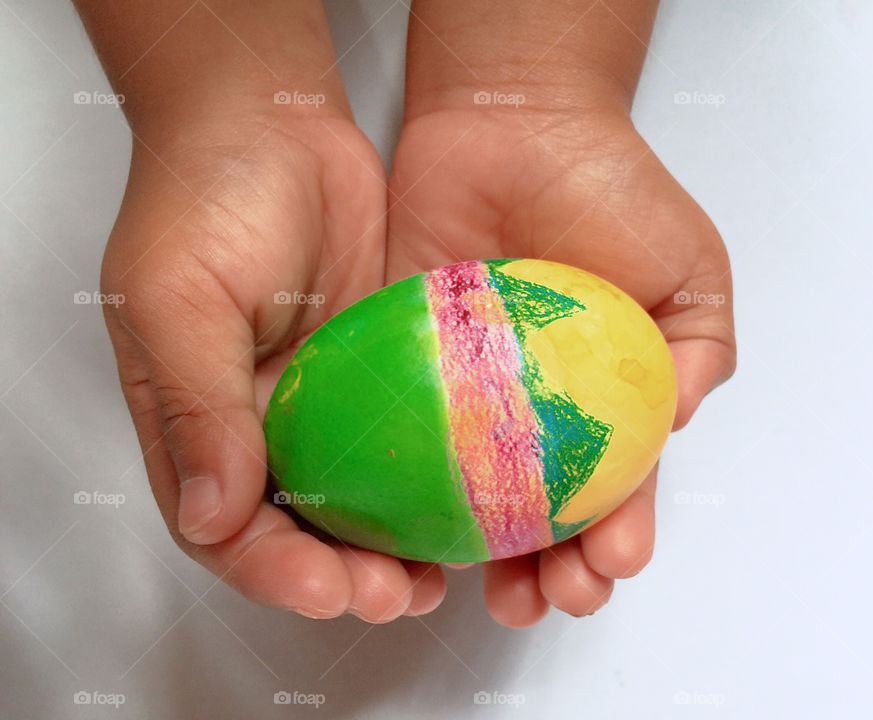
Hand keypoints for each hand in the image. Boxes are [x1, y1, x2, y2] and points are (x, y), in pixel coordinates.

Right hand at [101, 107, 446, 621]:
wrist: (275, 121)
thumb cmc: (205, 197)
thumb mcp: (178, 300)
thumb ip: (195, 405)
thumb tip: (212, 514)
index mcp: (196, 420)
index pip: (225, 526)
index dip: (271, 569)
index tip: (324, 585)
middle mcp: (261, 423)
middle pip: (298, 529)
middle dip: (342, 575)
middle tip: (395, 594)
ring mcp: (326, 400)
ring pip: (359, 499)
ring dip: (393, 546)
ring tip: (437, 576)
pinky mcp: (381, 370)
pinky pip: (407, 439)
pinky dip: (430, 482)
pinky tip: (466, 505)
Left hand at [387, 105, 735, 625]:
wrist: (514, 122)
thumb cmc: (609, 187)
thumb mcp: (688, 268)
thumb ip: (699, 349)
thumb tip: (679, 421)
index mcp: (606, 400)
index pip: (614, 490)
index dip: (618, 534)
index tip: (615, 559)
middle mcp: (534, 411)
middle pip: (541, 515)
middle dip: (552, 569)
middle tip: (548, 597)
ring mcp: (466, 397)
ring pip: (470, 502)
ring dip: (482, 558)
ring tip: (490, 593)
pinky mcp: (406, 370)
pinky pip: (402, 443)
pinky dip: (406, 494)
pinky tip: (413, 532)